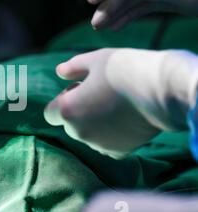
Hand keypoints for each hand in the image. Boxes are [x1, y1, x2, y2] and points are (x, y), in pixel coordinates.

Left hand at [44, 48, 197, 157]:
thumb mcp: (94, 60)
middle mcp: (78, 132)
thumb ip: (72, 67)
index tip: (79, 89)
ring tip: (116, 104)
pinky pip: (107, 144)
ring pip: (89, 134)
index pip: (50, 113)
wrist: (161, 91)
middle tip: (100, 94)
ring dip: (95, 123)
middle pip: (70, 124)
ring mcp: (98, 144)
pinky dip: (112, 134)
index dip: (62, 100)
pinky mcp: (119, 151)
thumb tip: (59, 71)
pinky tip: (126, 119)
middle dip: (79, 112)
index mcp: (67, 111)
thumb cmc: (124, 70)